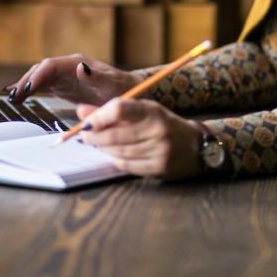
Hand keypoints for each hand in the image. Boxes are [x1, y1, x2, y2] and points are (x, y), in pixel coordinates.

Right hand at [5, 54, 143, 106]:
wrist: (127, 91)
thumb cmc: (122, 87)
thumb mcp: (112, 83)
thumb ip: (96, 76)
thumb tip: (79, 67)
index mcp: (77, 63)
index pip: (51, 65)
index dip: (38, 75)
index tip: (28, 88)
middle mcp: (67, 67)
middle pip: (41, 70)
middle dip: (26, 81)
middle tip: (14, 96)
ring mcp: (63, 76)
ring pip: (38, 78)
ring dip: (25, 86)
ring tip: (12, 98)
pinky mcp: (62, 86)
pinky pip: (42, 87)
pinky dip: (29, 91)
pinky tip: (18, 96)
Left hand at [76, 98, 203, 179]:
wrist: (196, 146)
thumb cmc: (163, 125)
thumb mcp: (143, 111)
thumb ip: (111, 110)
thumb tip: (81, 111)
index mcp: (152, 110)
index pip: (119, 109)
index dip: (98, 117)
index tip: (86, 122)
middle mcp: (157, 129)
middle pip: (115, 134)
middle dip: (94, 137)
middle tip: (85, 136)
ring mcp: (159, 150)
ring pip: (118, 151)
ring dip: (103, 149)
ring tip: (98, 145)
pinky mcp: (159, 167)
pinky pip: (127, 165)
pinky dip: (115, 160)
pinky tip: (113, 155)